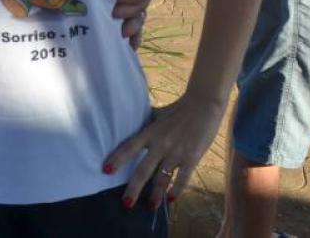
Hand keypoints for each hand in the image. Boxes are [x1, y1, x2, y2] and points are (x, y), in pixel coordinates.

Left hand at [103, 91, 226, 209]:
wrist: (204, 104)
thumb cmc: (178, 109)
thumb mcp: (157, 115)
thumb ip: (145, 123)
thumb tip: (128, 123)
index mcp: (150, 132)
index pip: (129, 147)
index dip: (117, 159)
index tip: (106, 171)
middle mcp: (160, 143)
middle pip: (143, 170)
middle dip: (134, 188)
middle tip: (126, 204)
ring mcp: (176, 152)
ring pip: (162, 178)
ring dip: (156, 194)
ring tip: (151, 206)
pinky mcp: (192, 157)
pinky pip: (182, 178)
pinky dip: (176, 190)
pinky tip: (171, 199)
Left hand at [112, 0, 155, 48]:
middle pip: (143, 3)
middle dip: (129, 10)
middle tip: (112, 13)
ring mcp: (132, 2)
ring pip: (140, 16)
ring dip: (133, 25)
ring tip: (122, 32)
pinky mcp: (125, 16)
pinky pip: (135, 29)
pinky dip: (134, 38)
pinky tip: (131, 47)